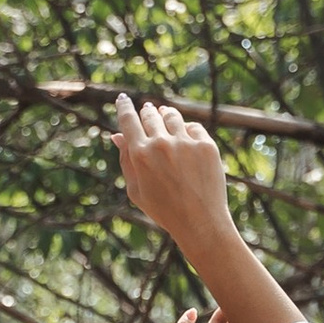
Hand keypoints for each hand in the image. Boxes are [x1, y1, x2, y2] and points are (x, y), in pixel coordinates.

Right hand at [113, 94, 231, 255]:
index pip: (128, 120)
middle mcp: (161, 144)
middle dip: (147, 112)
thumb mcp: (136, 190)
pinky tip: (184, 135)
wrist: (201, 223)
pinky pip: (193, 127)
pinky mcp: (206, 145)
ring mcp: (185, 143)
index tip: (123, 99)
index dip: (124, 106)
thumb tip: (117, 135)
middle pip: (150, 115)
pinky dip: (187, 129)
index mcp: (140, 154)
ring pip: (172, 116)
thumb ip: (126, 160)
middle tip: (147, 111)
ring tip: (164, 115)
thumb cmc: (164, 210)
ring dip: (166, 114)